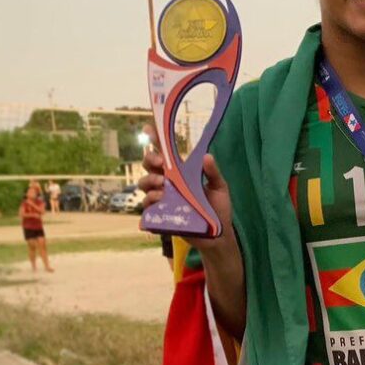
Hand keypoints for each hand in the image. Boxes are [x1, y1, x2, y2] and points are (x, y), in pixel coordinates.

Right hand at [138, 125, 233, 254]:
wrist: (219, 236)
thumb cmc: (219, 210)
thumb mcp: (220, 188)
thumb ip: (213, 173)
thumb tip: (207, 156)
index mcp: (181, 173)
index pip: (165, 154)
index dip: (155, 140)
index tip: (150, 128)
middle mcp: (169, 184)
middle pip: (149, 166)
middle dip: (150, 160)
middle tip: (160, 162)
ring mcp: (163, 200)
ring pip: (145, 185)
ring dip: (149, 181)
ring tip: (162, 184)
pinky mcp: (162, 216)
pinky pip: (147, 208)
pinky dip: (149, 203)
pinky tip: (158, 200)